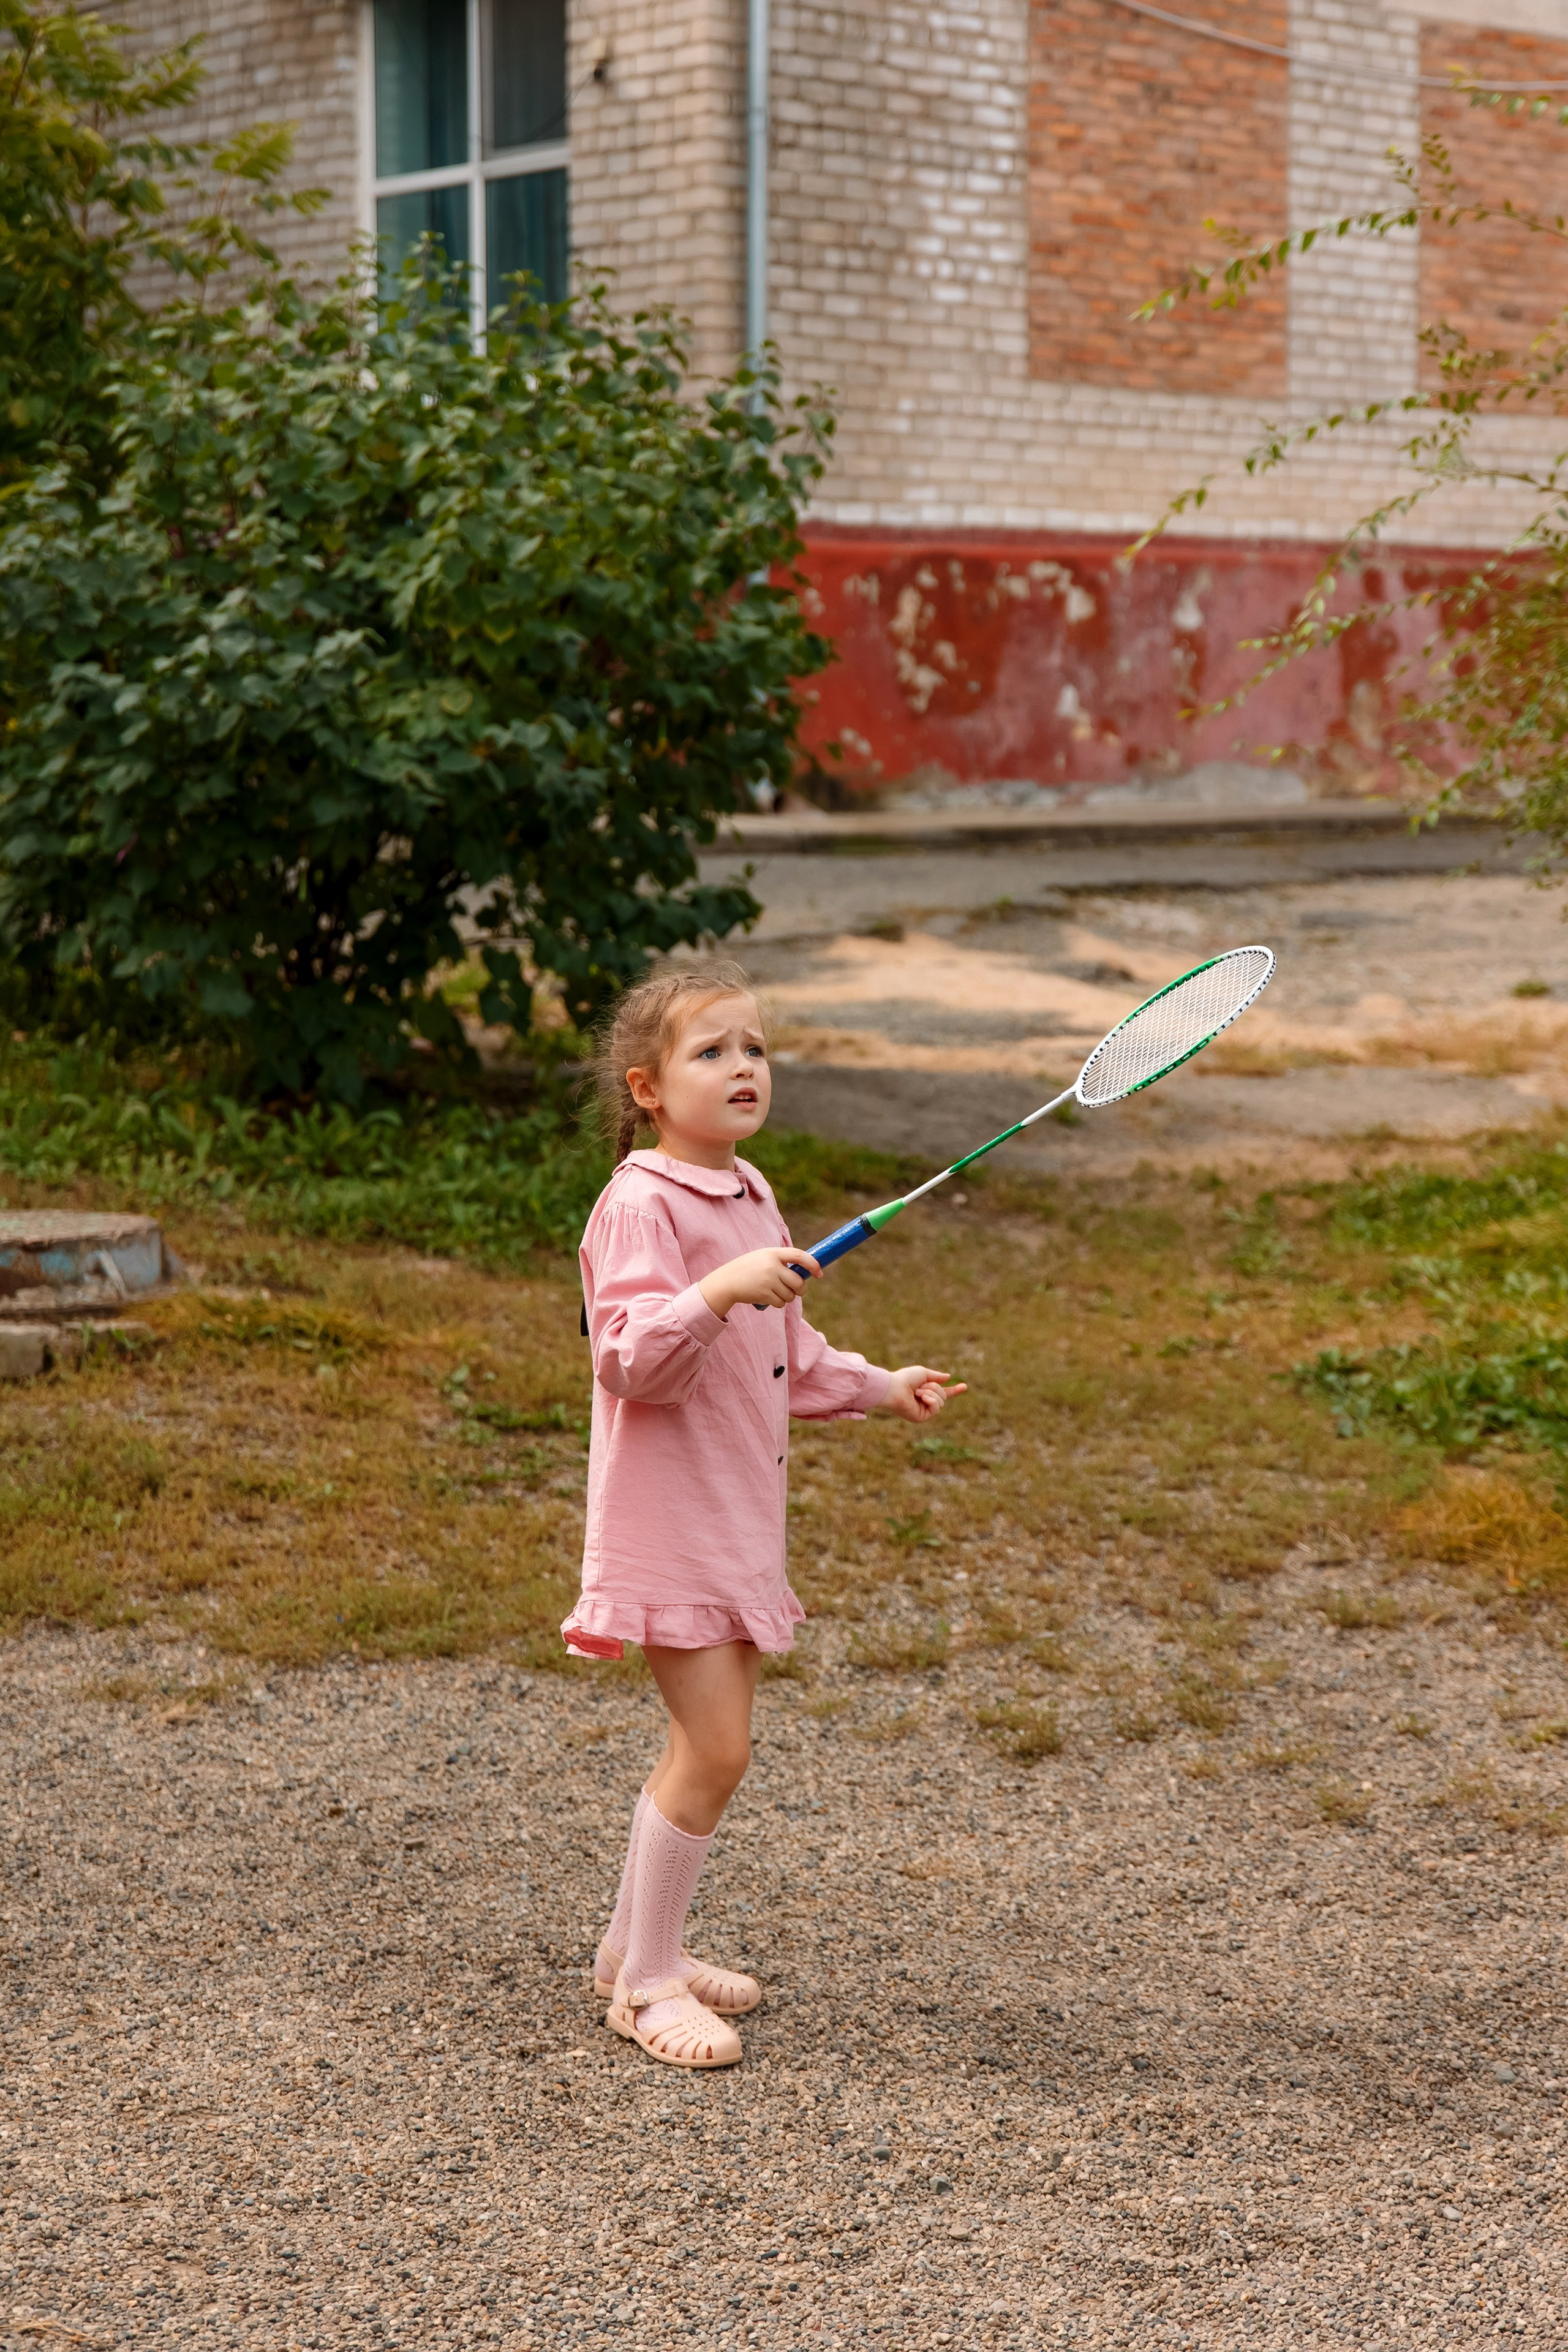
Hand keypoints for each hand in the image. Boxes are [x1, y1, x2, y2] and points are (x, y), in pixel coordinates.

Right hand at [700, 1247, 821, 1317]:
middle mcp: (771, 1265)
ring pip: (791, 1295)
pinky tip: (769, 1298)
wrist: (727, 1281)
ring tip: (776, 1292)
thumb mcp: (763, 1257)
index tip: (819, 1273)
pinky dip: (779, 1303)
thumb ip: (781, 1261)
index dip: (813, 1264)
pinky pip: (781, 1303)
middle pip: (798, 1282)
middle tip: (797, 1290)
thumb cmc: (748, 1269)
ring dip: (788, 1297)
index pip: (799, 1255)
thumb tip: (806, 1272)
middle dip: (801, 1289)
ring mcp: (768, 1280)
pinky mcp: (764, 1294)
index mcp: (773, 1253)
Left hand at [881, 1365, 966, 1422]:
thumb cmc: (905, 1379)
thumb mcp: (923, 1373)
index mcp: (926, 1392)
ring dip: (931, 1393)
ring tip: (917, 1392)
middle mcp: (925, 1402)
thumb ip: (936, 1376)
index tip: (965, 1386)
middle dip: (935, 1388)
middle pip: (943, 1396)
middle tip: (921, 1386)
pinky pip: (936, 1408)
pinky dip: (931, 1400)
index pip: (943, 1392)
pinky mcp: (921, 1418)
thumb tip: (948, 1377)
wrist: (894, 1388)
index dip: (954, 1390)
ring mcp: (924, 1411)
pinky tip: (921, 1397)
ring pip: (941, 1402)